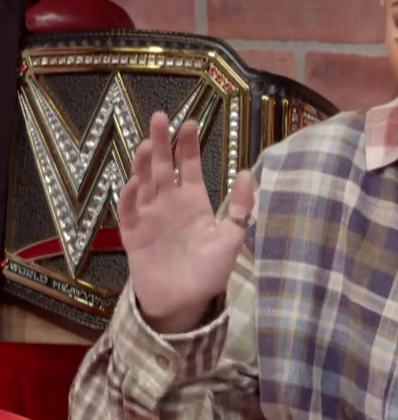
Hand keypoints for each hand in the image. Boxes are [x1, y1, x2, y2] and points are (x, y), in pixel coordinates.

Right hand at [120, 112, 254, 333]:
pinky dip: (130, 197)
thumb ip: (239, 208)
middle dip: (161, 142)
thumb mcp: (231, 238)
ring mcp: (149, 217)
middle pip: (164, 167)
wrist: (184, 303)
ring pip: (144, 183)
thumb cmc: (209, 272)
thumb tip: (248, 172)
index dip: (189, 145)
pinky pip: (128, 211)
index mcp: (194, 202)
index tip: (190, 122)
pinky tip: (134, 182)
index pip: (191, 167)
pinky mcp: (132, 234)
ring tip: (148, 143)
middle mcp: (170, 204)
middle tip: (159, 117)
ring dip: (144, 164)